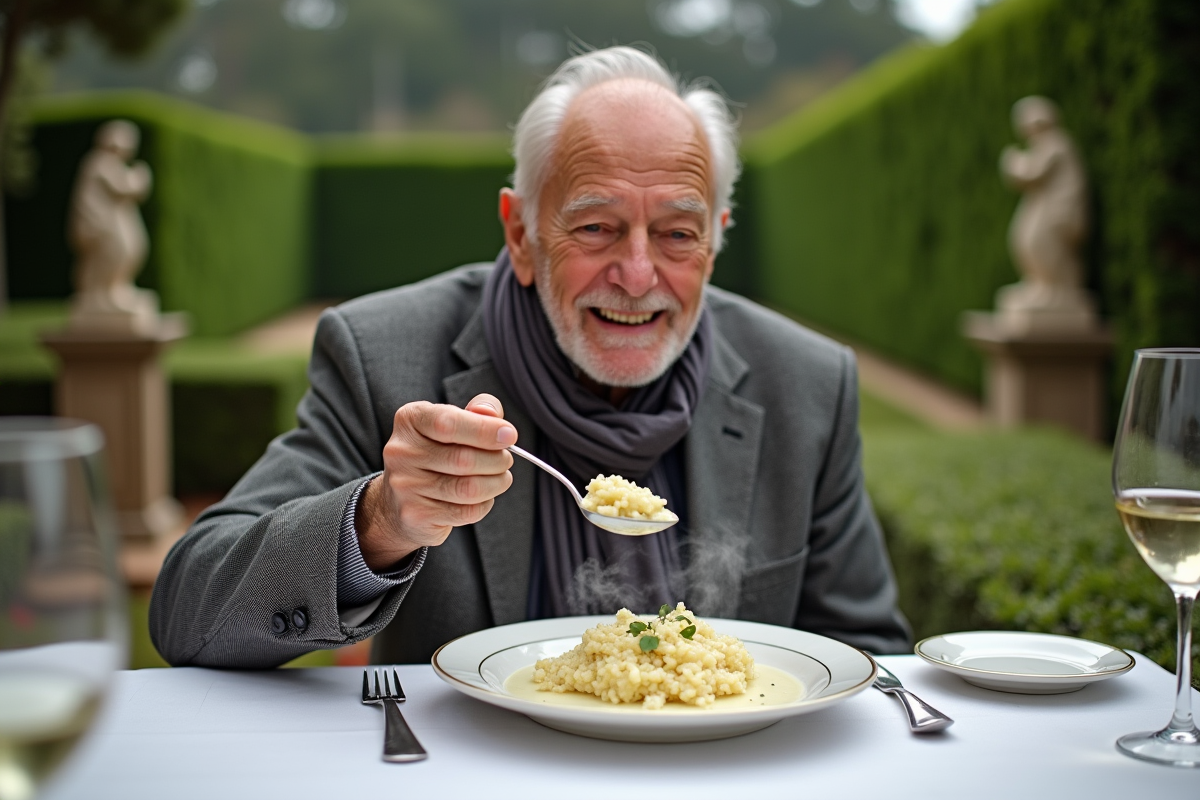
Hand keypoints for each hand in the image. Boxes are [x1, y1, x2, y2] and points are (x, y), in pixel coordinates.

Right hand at [356, 394, 516, 571]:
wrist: (400, 501)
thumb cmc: (437, 454)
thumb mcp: (453, 423)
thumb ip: (478, 412)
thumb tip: (494, 416)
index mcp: (410, 420)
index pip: (449, 423)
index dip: (485, 430)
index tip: (509, 435)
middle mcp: (401, 451)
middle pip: (464, 459)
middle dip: (497, 460)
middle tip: (505, 460)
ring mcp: (405, 486)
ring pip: (469, 489)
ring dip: (496, 483)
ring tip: (500, 477)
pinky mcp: (415, 514)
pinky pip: (466, 512)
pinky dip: (484, 504)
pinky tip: (481, 497)